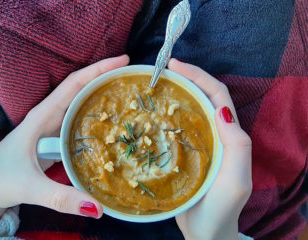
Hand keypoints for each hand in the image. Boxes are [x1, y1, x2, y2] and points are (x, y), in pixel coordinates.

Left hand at [0, 55, 129, 223]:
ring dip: (103, 97)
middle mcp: (48, 117)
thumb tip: (98, 208)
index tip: (123, 60)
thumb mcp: (29, 188)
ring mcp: (51, 128)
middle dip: (107, 79)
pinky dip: (97, 118)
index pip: (74, 84)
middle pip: (81, 90)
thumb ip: (60, 198)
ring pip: (81, 105)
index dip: (98, 69)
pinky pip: (79, 123)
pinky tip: (112, 127)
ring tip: (130, 97)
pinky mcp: (54, 140)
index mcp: (41, 117)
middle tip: (135, 79)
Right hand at [168, 59, 251, 239]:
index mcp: (228, 136)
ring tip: (155, 86)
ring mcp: (198, 143)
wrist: (205, 233)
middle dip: (186, 79)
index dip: (199, 76)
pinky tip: (149, 115)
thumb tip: (220, 110)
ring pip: (189, 110)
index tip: (175, 65)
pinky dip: (165, 115)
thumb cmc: (221, 208)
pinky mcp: (183, 154)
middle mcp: (214, 135)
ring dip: (175, 94)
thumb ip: (236, 145)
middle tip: (162, 70)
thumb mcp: (235, 179)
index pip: (216, 96)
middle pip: (202, 97)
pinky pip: (175, 128)